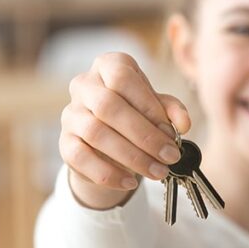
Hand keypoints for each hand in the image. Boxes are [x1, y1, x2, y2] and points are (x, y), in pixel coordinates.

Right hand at [59, 52, 190, 209]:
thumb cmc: (136, 113)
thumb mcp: (157, 106)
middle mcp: (84, 85)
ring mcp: (71, 114)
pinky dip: (108, 173)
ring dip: (131, 156)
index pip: (122, 78)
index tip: (171, 130)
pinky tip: (130, 181)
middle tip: (170, 156)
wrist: (109, 140)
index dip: (148, 104)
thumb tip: (183, 124)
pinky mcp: (65, 142)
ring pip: (95, 133)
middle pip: (109, 106)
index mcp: (108, 66)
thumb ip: (172, 110)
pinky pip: (81, 158)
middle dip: (144, 135)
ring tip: (157, 171)